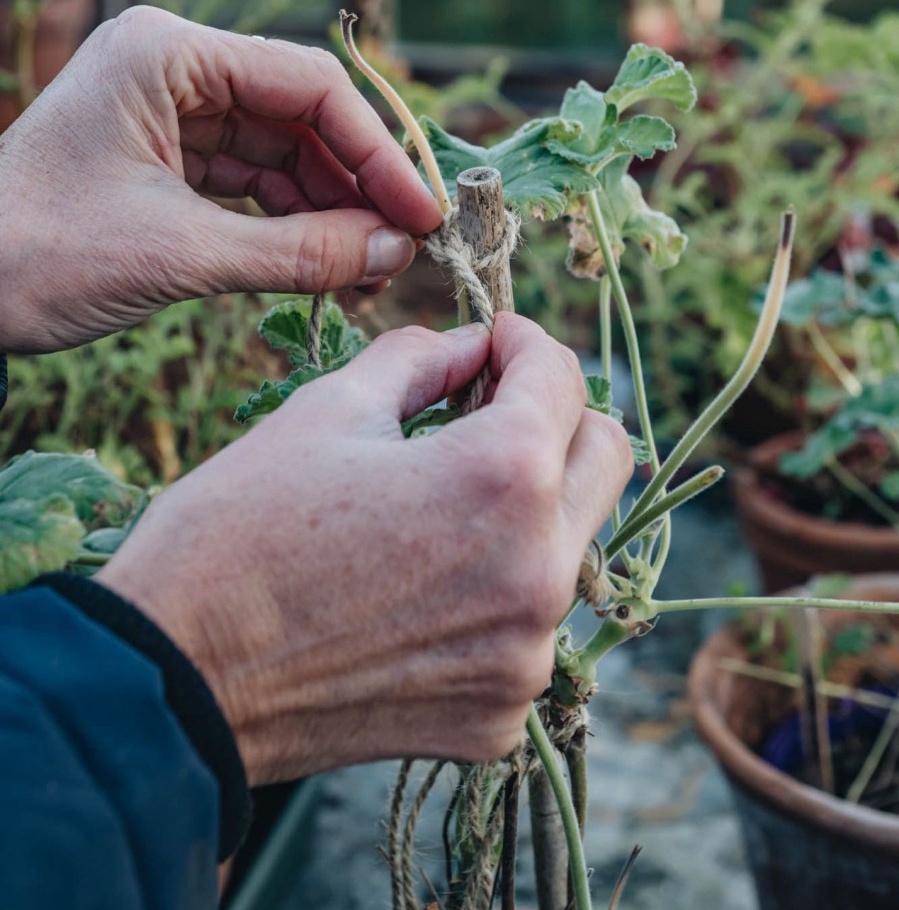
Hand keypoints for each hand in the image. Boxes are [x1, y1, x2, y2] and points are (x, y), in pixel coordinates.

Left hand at [0, 6, 441, 351]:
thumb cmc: (37, 255)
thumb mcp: (179, 254)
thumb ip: (298, 252)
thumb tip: (395, 253)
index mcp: (169, 52)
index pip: (308, 85)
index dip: (377, 151)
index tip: (421, 212)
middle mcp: (175, 66)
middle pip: (301, 116)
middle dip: (357, 186)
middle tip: (406, 249)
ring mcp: (170, 110)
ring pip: (282, 153)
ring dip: (330, 211)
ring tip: (371, 271)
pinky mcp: (166, 156)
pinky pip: (250, 183)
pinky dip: (290, 224)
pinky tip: (328, 264)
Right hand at [99, 314, 632, 783]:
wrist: (178, 681)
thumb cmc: (238, 529)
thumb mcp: (328, 408)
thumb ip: (422, 357)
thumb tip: (470, 346)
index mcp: (502, 477)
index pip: (561, 377)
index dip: (524, 341)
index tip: (492, 339)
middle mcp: (539, 570)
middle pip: (604, 456)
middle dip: (555, 414)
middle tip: (489, 403)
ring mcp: (526, 654)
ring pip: (573, 542)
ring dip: (530, 501)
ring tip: (445, 492)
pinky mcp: (500, 714)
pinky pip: (529, 624)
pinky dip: (495, 587)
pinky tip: (423, 579)